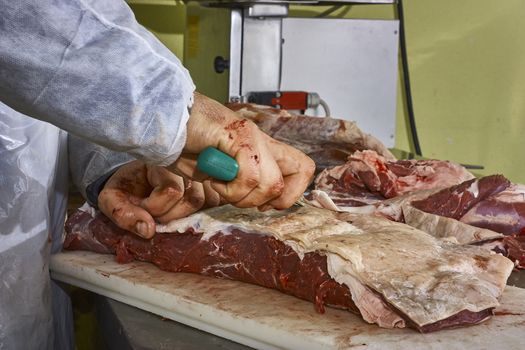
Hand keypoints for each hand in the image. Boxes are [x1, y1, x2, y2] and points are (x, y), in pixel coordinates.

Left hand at [97, 161, 223, 238]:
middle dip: (170, 215)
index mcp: (162, 163)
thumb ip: (123, 214)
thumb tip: (148, 230)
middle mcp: (187, 167)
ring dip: (184, 217)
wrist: (132, 182)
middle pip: (192, 199)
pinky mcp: (210, 188)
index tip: (140, 208)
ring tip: (166, 215)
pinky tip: (182, 215)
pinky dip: (201, 214)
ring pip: (206, 203)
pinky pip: (216, 203)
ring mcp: (202, 177)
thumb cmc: (125, 189)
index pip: (171, 190)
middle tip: (153, 216)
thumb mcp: (111, 200)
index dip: (155, 207)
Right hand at [169, 93, 315, 209]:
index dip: (289, 193)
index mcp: (261, 147)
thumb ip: (237, 181)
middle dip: (269, 198)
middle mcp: (262, 140)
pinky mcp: (239, 135)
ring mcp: (253, 136)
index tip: (262, 204)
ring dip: (240, 195)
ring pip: (271, 183)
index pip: (303, 167)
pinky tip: (211, 177)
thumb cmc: (184, 142)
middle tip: (239, 196)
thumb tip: (250, 197)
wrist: (163, 117)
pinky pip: (248, 176)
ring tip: (217, 182)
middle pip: (302, 171)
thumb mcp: (217, 170)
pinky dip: (228, 188)